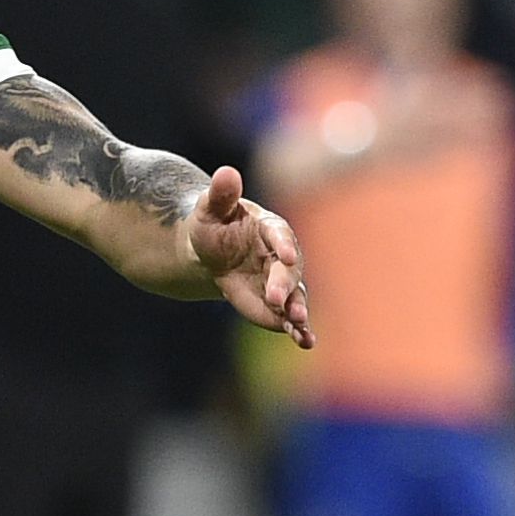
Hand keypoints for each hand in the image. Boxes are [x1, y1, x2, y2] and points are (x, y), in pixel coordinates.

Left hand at [182, 167, 311, 343]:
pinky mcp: (277, 304)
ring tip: (299, 325)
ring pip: (295, 295)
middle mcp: (281, 254)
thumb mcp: (209, 209)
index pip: (279, 234)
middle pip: (288, 270)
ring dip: (298, 310)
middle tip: (276, 299)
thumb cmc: (210, 225)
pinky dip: (300, 330)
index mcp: (268, 227)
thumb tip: (225, 173)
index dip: (283, 244)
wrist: (208, 252)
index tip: (284, 255)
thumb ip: (221, 194)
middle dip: (284, 284)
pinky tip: (306, 342)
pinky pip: (290, 317)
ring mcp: (281, 281)